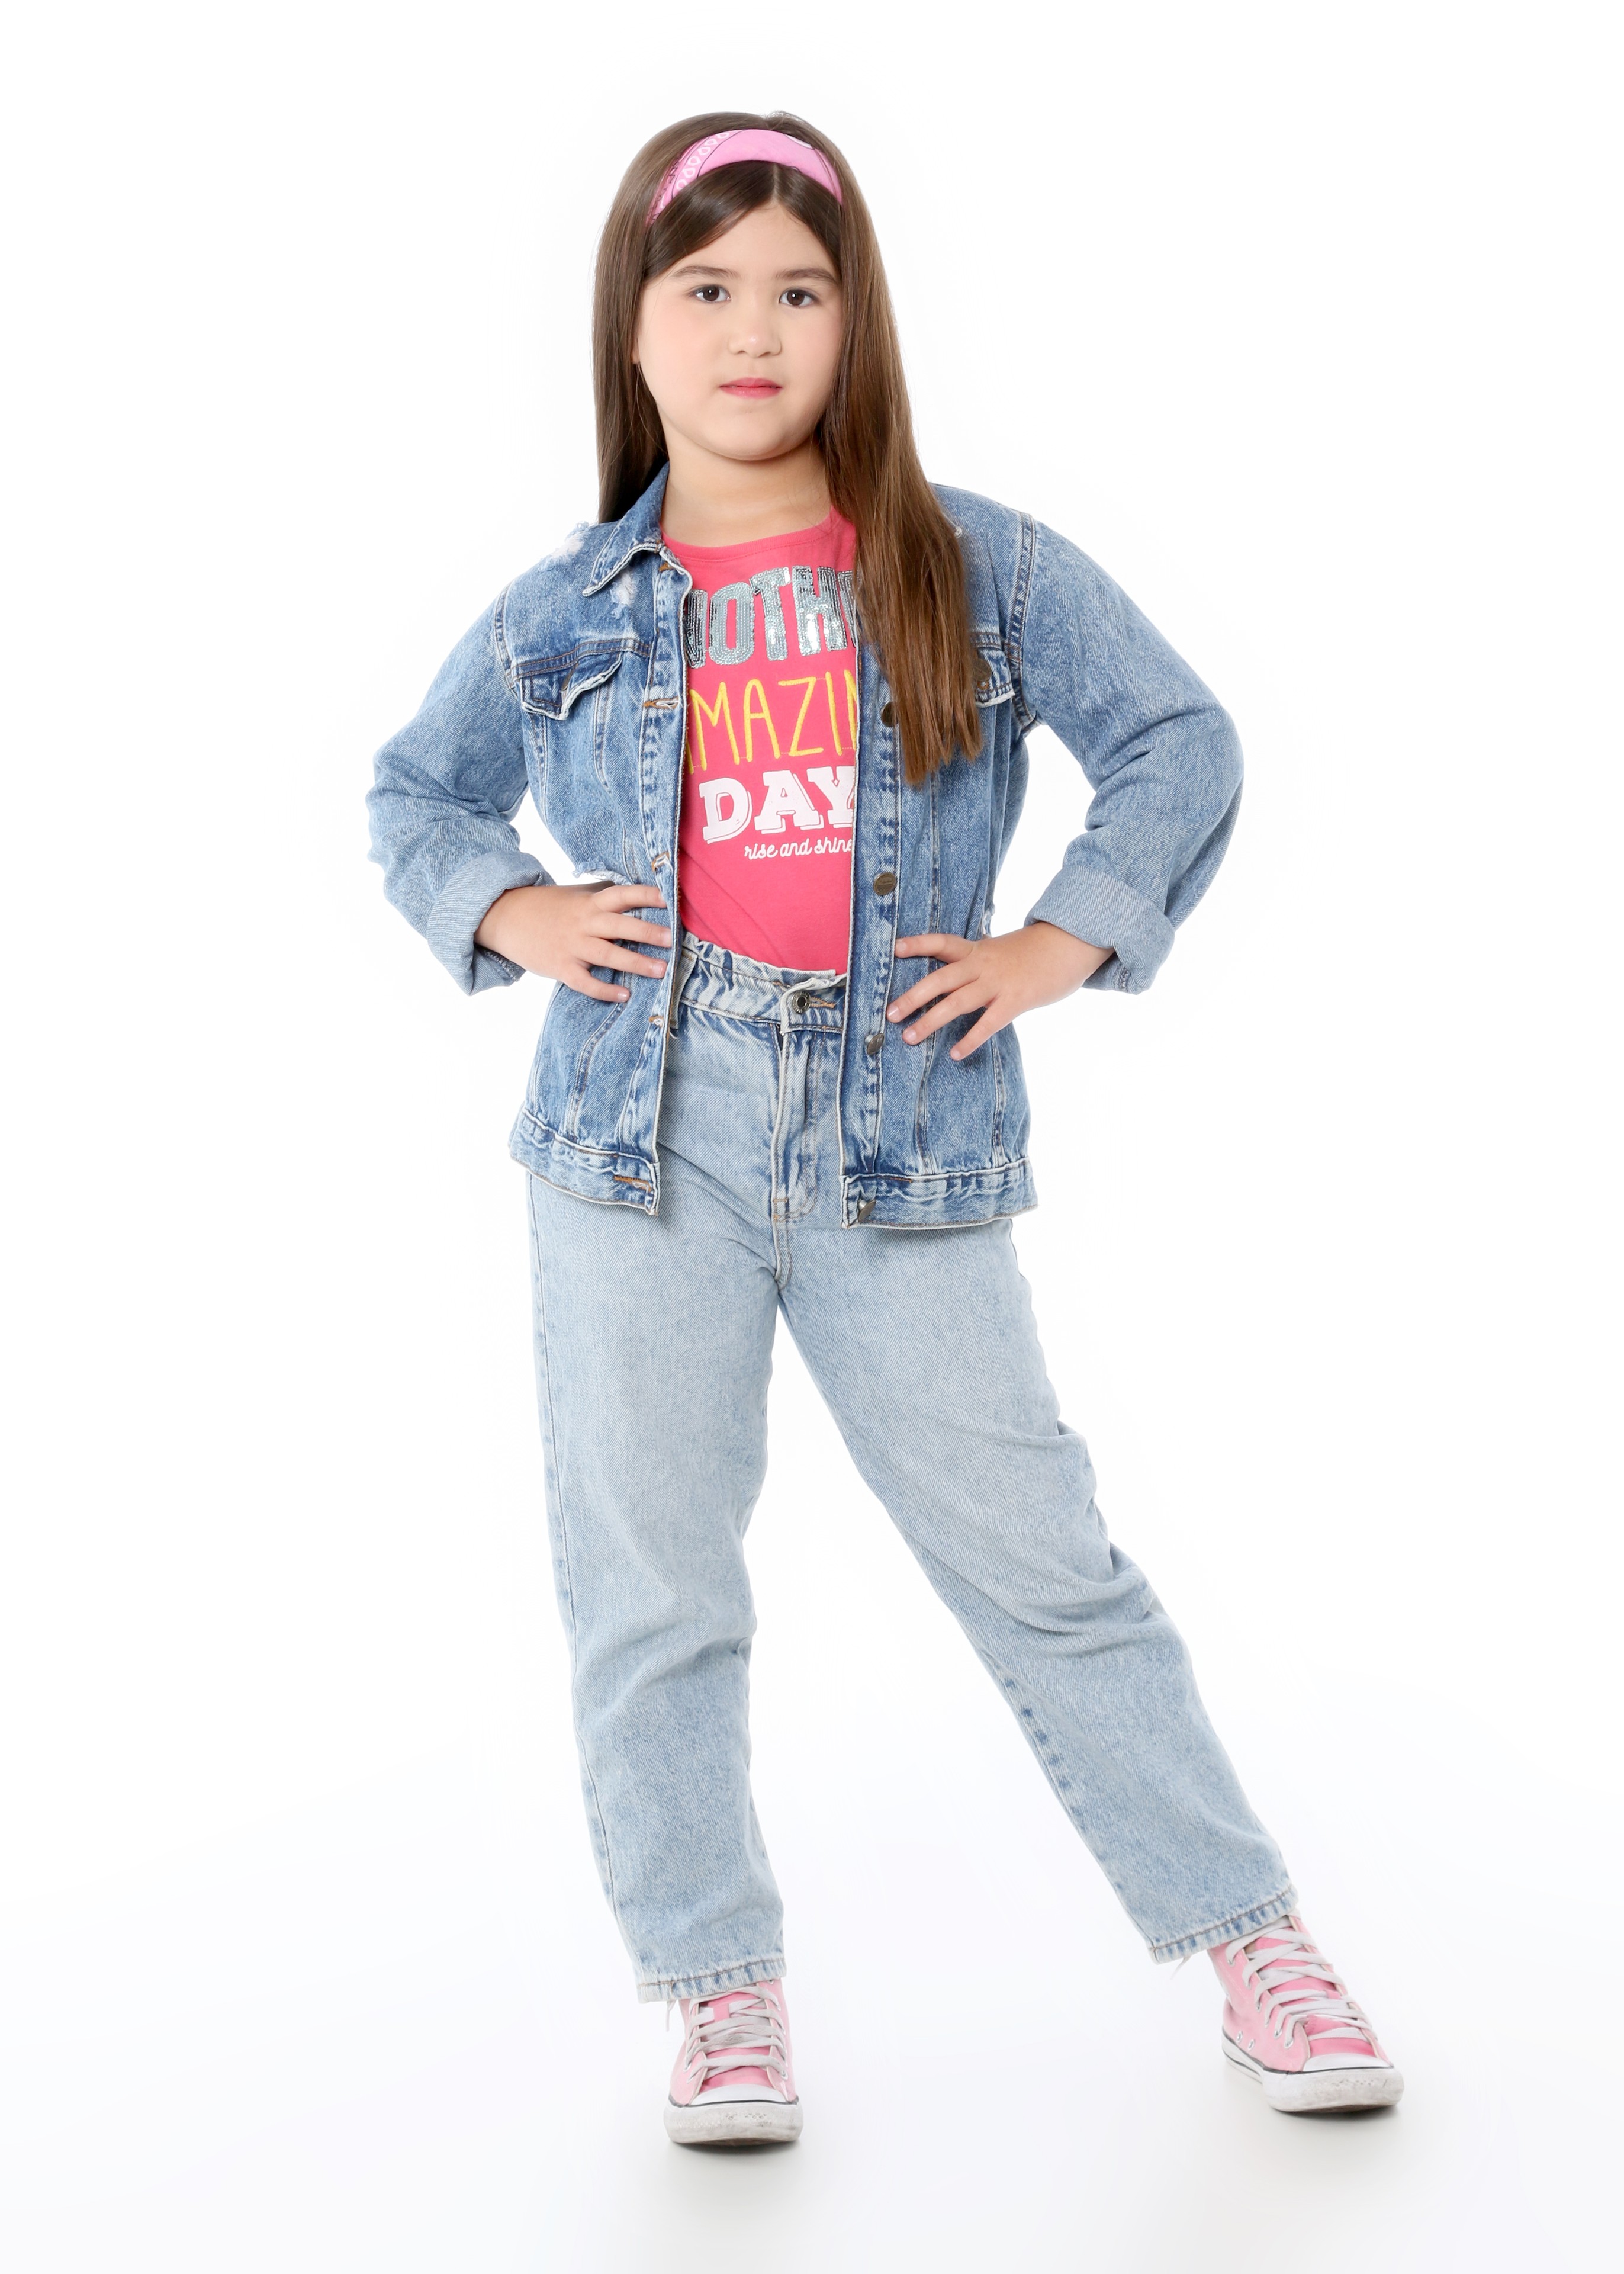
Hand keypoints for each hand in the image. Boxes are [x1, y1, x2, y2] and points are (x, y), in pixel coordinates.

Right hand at [474, 882, 671, 1002]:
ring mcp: (572, 946)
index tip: (666, 899)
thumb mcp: (574, 895)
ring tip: (660, 970)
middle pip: (620, 925)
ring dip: (636, 962)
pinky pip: (586, 982)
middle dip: (647, 933)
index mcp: (589, 903)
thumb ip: (601, 897)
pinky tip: (624, 994)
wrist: (505, 918)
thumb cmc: (547, 907)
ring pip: (608, 954)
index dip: (643, 895)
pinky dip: (605, 989)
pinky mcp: (561, 967)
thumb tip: (634, 895)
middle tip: (670, 939)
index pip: (620, 895)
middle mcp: (583, 923)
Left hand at [887, 921, 1110, 1059]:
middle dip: (913, 996)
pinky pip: (988, 1023)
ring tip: (910, 1038)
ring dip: (931, 1021)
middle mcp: (982, 964)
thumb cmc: (1031, 954)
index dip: (919, 944)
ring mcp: (998, 983)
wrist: (1068, 946)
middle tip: (890, 1014)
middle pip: (941, 978)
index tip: (895, 949)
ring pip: (957, 1002)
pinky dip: (970, 1039)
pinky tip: (955, 1053)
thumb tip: (952, 982)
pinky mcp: (1015, 1001)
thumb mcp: (999, 951)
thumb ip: (976, 964)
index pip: (942, 942)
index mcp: (977, 950)